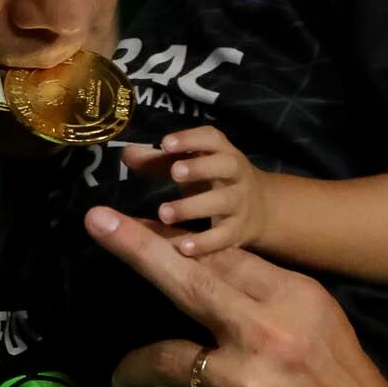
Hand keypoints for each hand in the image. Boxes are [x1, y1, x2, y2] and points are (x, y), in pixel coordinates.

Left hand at [87, 207, 385, 386]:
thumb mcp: (319, 327)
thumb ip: (266, 298)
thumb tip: (205, 268)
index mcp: (294, 301)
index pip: (223, 256)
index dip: (174, 236)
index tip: (133, 218)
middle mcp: (267, 336)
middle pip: (189, 282)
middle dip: (137, 248)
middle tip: (97, 222)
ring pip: (164, 361)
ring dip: (133, 368)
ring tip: (121, 376)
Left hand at [124, 126, 270, 256]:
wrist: (261, 209)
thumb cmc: (213, 181)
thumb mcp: (191, 166)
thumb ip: (159, 161)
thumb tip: (126, 154)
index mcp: (222, 152)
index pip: (211, 139)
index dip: (191, 139)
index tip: (166, 144)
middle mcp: (235, 175)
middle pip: (225, 166)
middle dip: (200, 168)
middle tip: (174, 172)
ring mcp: (239, 203)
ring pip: (223, 202)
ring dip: (194, 207)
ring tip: (164, 213)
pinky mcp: (239, 230)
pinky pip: (224, 236)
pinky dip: (205, 242)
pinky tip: (183, 247)